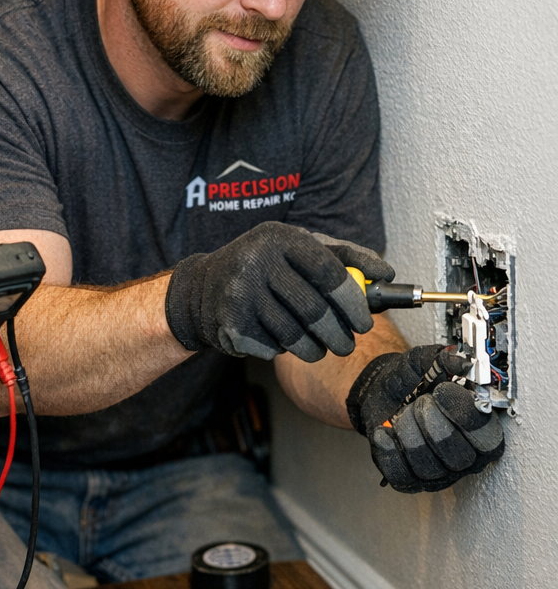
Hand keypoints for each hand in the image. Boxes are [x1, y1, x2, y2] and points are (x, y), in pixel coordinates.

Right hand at [165, 222, 393, 360]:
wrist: (202, 288)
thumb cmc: (263, 267)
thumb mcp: (296, 249)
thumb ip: (342, 257)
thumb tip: (386, 275)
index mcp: (278, 237)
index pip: (328, 271)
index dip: (352, 301)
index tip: (364, 322)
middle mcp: (256, 261)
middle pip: (313, 309)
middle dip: (338, 335)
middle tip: (346, 344)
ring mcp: (240, 292)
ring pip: (295, 335)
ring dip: (315, 349)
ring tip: (319, 348)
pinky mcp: (230, 322)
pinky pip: (273, 348)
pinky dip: (284, 351)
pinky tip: (280, 341)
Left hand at [346, 345, 504, 492]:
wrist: (382, 391)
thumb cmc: (412, 380)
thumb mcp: (426, 361)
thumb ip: (445, 358)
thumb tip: (462, 362)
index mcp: (482, 431)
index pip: (486, 436)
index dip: (463, 412)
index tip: (443, 390)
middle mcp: (466, 457)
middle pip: (457, 455)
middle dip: (432, 421)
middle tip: (420, 401)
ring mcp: (438, 472)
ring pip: (427, 465)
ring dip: (408, 433)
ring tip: (402, 413)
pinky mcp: (410, 479)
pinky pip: (400, 475)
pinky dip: (388, 450)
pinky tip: (384, 431)